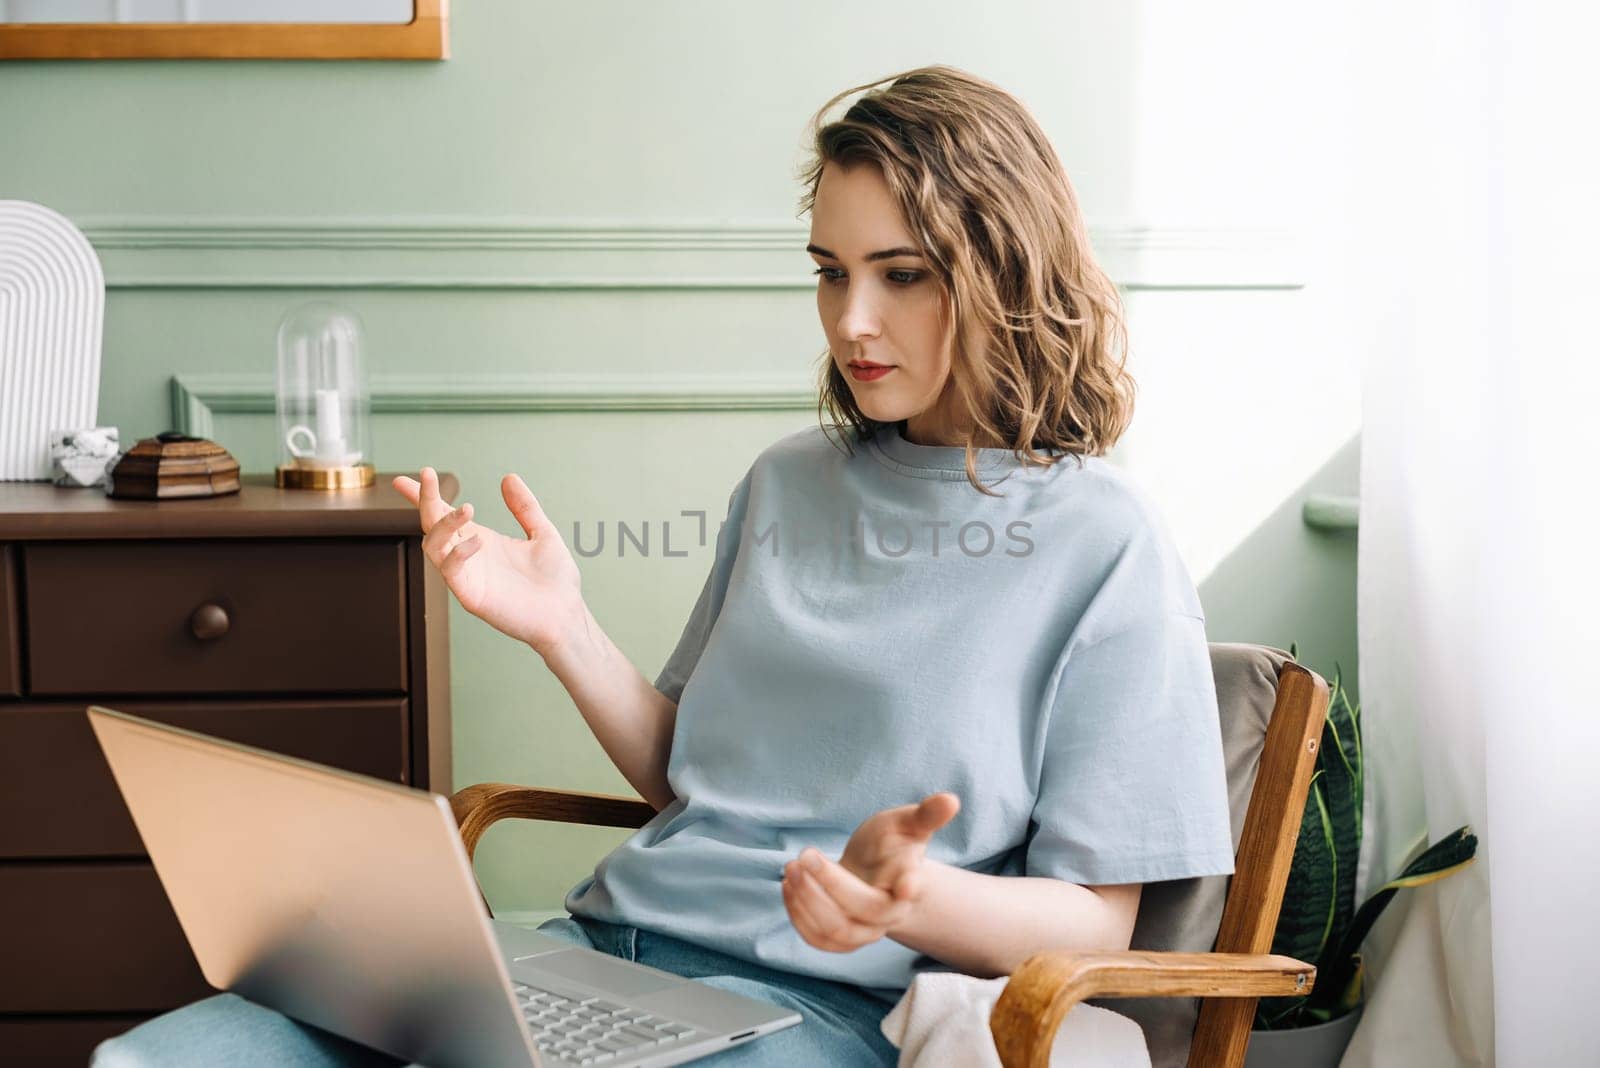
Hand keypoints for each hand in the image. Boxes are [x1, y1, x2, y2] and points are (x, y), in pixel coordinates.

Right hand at [392, 467, 583, 656]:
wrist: (567, 615)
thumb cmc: (555, 581)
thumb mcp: (542, 533)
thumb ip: (524, 507)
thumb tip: (509, 477)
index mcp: (481, 540)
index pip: (443, 515)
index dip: (424, 497)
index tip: (404, 479)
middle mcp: (468, 556)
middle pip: (432, 524)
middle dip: (426, 499)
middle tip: (428, 476)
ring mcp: (467, 576)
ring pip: (433, 546)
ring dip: (443, 524)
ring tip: (467, 509)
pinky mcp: (471, 596)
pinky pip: (451, 572)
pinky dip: (458, 553)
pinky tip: (477, 542)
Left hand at [781, 793, 959, 952]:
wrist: (875, 873)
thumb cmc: (891, 844)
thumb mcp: (907, 823)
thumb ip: (926, 814)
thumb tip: (951, 800)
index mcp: (910, 882)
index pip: (911, 888)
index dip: (909, 885)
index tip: (906, 884)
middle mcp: (890, 913)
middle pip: (864, 908)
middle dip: (831, 883)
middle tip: (805, 855)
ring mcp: (866, 931)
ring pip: (837, 930)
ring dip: (808, 902)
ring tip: (790, 868)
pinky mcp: (842, 939)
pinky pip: (819, 940)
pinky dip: (799, 917)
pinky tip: (788, 886)